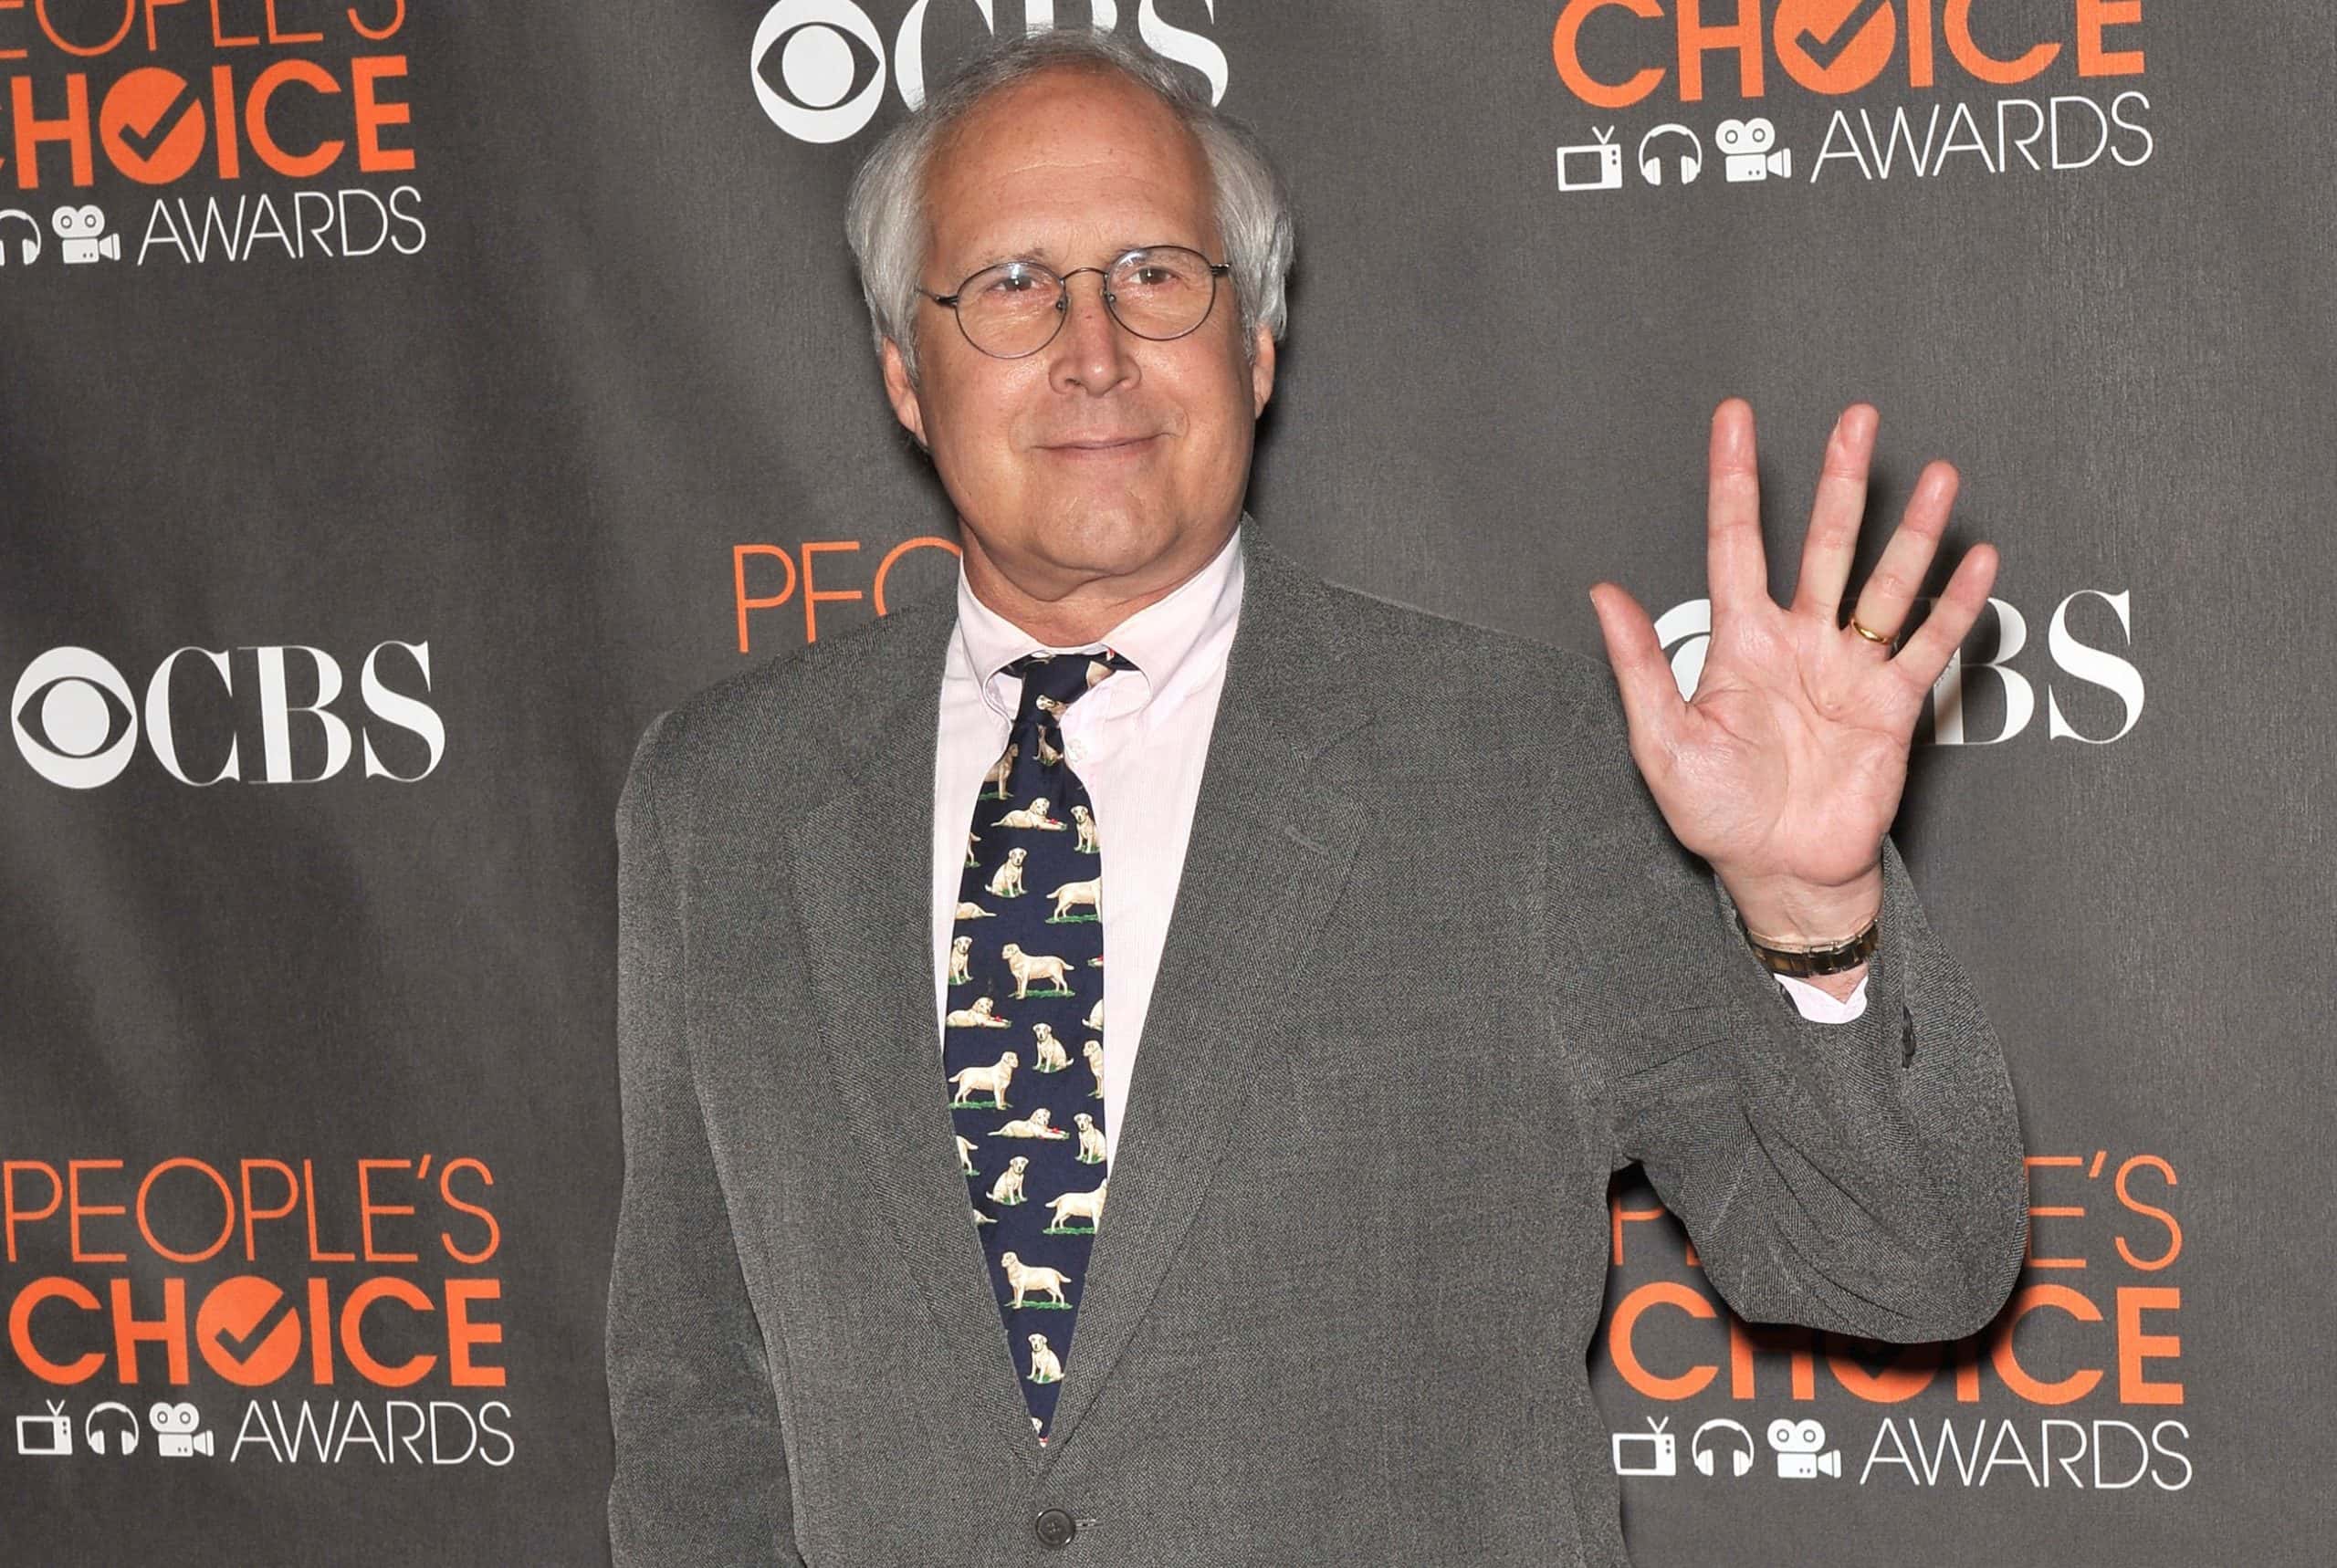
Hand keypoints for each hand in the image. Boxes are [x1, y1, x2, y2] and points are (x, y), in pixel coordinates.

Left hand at [1588, 399, 1998, 942]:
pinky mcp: (1892, 706)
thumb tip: (1602, 593)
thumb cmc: (1717, 813)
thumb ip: (1639, 665)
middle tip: (1857, 417)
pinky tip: (1977, 560)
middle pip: (1823, 544)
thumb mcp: (1661, 740)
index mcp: (1740, 643)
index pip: (1736, 541)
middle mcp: (1799, 643)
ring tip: (1939, 475)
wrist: (1779, 872)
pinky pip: (1930, 645)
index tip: (1735, 419)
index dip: (1733, 480)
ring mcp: (1850, 669)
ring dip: (1914, 531)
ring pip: (1886, 583)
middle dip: (1841, 482)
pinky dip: (1956, 604)